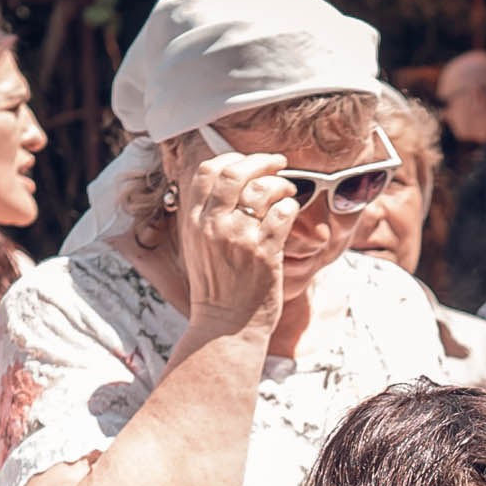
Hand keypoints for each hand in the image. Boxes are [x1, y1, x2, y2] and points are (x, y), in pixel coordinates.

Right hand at [176, 151, 298, 335]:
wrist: (225, 327)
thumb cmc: (216, 287)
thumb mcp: (197, 247)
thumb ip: (207, 215)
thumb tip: (227, 183)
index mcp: (194, 221)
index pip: (207, 171)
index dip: (231, 158)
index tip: (248, 161)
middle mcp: (213, 225)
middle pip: (235, 172)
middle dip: (261, 161)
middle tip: (278, 163)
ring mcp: (239, 238)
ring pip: (263, 189)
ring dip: (281, 184)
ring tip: (287, 191)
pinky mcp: (264, 252)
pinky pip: (283, 213)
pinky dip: (291, 206)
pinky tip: (290, 212)